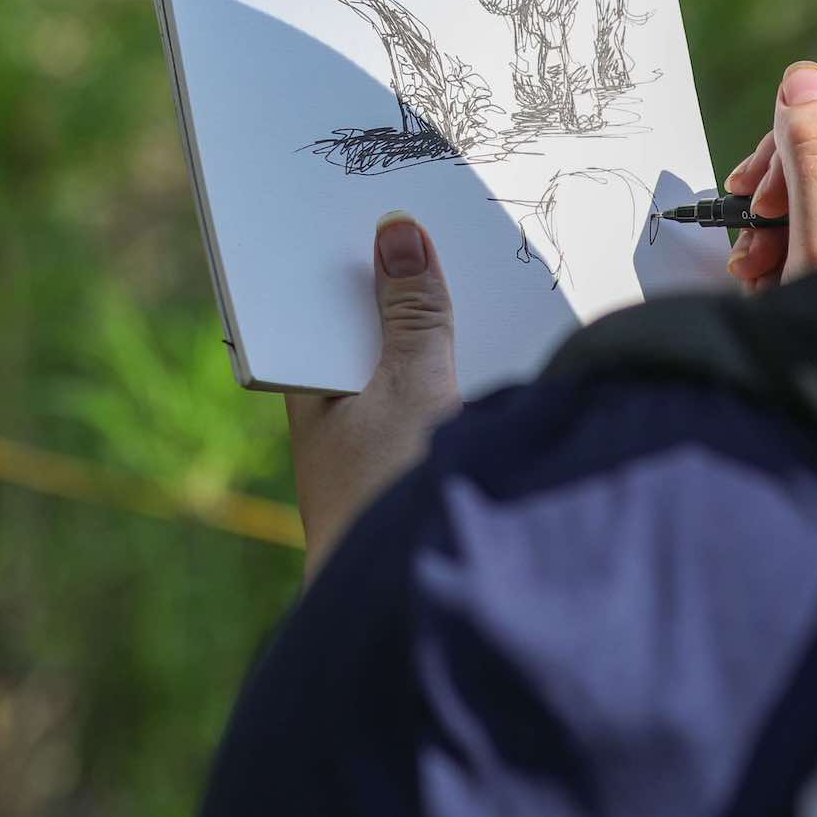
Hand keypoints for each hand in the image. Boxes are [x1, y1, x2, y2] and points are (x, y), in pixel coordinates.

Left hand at [285, 213, 459, 584]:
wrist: (406, 615)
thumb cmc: (389, 502)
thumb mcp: (411, 391)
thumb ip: (415, 316)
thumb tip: (398, 233)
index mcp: (308, 391)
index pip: (322, 303)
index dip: (355, 257)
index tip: (387, 201)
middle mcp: (333, 420)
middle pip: (370, 333)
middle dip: (409, 285)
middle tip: (452, 215)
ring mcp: (375, 450)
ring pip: (408, 370)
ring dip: (444, 331)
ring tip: (491, 268)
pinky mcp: (416, 475)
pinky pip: (440, 404)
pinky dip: (467, 374)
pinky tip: (508, 351)